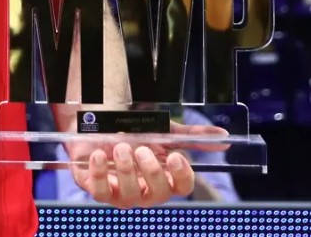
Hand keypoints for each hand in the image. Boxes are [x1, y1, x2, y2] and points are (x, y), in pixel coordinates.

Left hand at [68, 121, 226, 206]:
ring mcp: (120, 193)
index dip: (181, 175)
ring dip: (125, 169)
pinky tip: (96, 155)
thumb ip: (191, 136)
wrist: (98, 126)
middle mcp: (144, 191)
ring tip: (119, 147)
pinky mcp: (97, 188)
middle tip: (142, 149)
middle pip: (158, 194)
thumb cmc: (134, 134)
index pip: (182, 187)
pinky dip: (98, 173)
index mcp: (164, 179)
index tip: (176, 156)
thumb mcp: (161, 132)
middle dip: (151, 172)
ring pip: (129, 195)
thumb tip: (225, 138)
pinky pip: (99, 191)